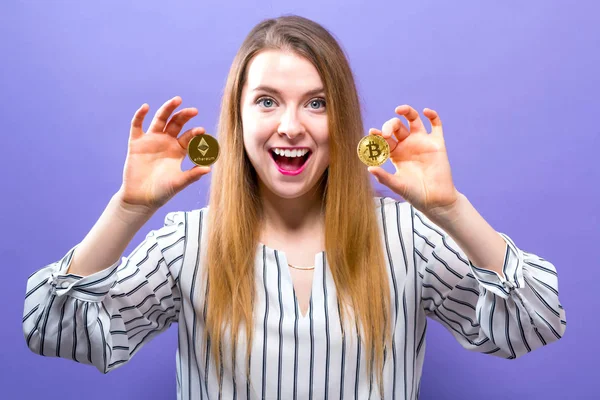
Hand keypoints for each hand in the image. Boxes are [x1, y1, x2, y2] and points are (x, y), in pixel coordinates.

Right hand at [117, 96, 210, 211]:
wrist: (141, 198)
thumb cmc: (162, 191)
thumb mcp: (179, 182)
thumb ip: (192, 175)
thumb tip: (209, 168)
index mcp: (179, 150)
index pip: (189, 137)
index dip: (195, 133)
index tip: (201, 131)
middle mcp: (166, 142)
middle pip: (176, 123)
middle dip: (185, 116)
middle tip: (194, 110)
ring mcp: (151, 140)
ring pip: (160, 119)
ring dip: (167, 109)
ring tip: (177, 100)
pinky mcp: (136, 143)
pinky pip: (137, 126)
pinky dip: (140, 115)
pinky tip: (146, 107)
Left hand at [367, 105, 459, 214]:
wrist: (435, 200)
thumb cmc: (414, 194)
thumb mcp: (397, 185)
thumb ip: (384, 176)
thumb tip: (369, 168)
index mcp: (395, 153)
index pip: (384, 139)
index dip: (378, 135)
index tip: (372, 133)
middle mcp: (407, 145)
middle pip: (397, 127)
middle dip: (389, 126)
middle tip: (386, 133)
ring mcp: (422, 142)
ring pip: (414, 120)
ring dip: (407, 112)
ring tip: (399, 109)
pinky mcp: (437, 143)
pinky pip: (436, 125)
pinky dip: (432, 116)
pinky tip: (426, 111)